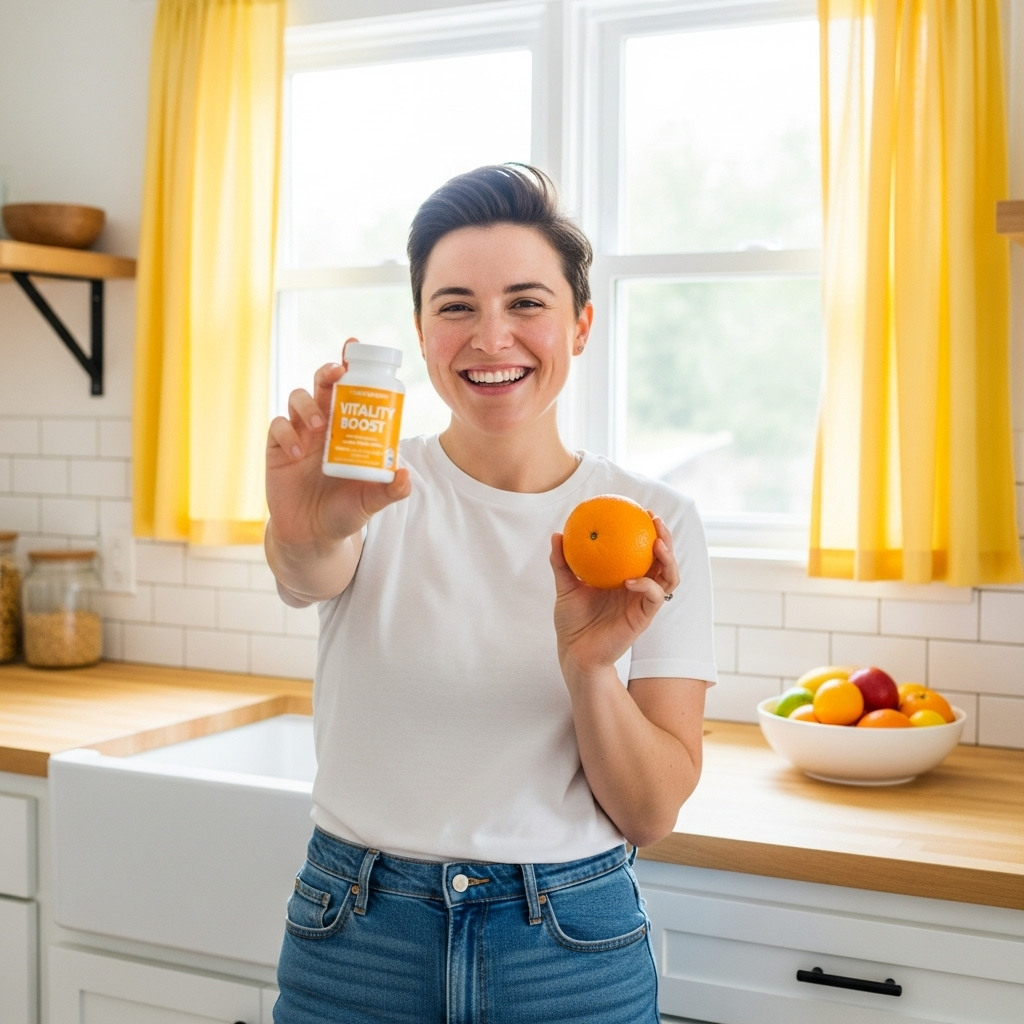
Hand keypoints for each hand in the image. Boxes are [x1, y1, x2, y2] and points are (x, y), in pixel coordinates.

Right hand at [266, 346, 410, 551]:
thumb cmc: (345, 512)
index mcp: (349, 427)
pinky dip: (287, 433)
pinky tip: (299, 450)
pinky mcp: (278, 449)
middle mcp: (324, 424)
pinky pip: (278, 427)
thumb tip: (405, 476)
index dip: (350, 366)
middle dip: (328, 372)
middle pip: (322, 384)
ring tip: (318, 427)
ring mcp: (299, 434)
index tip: (355, 348)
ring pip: (297, 399)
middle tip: (335, 375)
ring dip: (307, 406)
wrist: (314, 536)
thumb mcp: (370, 503)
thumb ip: (389, 491)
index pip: (350, 389)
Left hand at [549, 515, 678, 678]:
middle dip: (666, 538)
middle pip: (664, 559)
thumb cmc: (571, 621)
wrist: (575, 652)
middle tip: (655, 520)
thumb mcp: (565, 587)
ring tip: (657, 544)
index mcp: (624, 576)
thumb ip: (562, 562)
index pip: (643, 550)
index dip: (648, 530)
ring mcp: (642, 602)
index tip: (642, 512)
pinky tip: (631, 580)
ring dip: (668, 559)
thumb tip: (557, 534)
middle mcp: (638, 587)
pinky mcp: (643, 618)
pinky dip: (647, 585)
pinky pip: (654, 598)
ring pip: (669, 577)